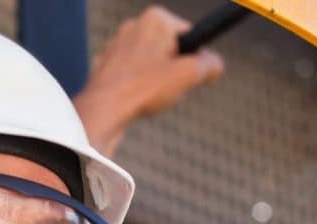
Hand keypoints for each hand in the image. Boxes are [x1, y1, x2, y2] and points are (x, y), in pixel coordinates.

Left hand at [73, 5, 224, 156]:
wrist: (102, 111)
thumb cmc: (143, 89)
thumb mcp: (189, 75)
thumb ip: (210, 65)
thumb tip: (214, 66)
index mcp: (156, 19)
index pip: (190, 36)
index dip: (195, 60)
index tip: (191, 76)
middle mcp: (133, 26)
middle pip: (170, 52)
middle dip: (174, 72)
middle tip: (168, 89)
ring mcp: (116, 45)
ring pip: (151, 66)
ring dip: (156, 83)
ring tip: (148, 97)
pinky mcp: (105, 66)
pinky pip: (132, 78)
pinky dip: (136, 90)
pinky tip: (132, 101)